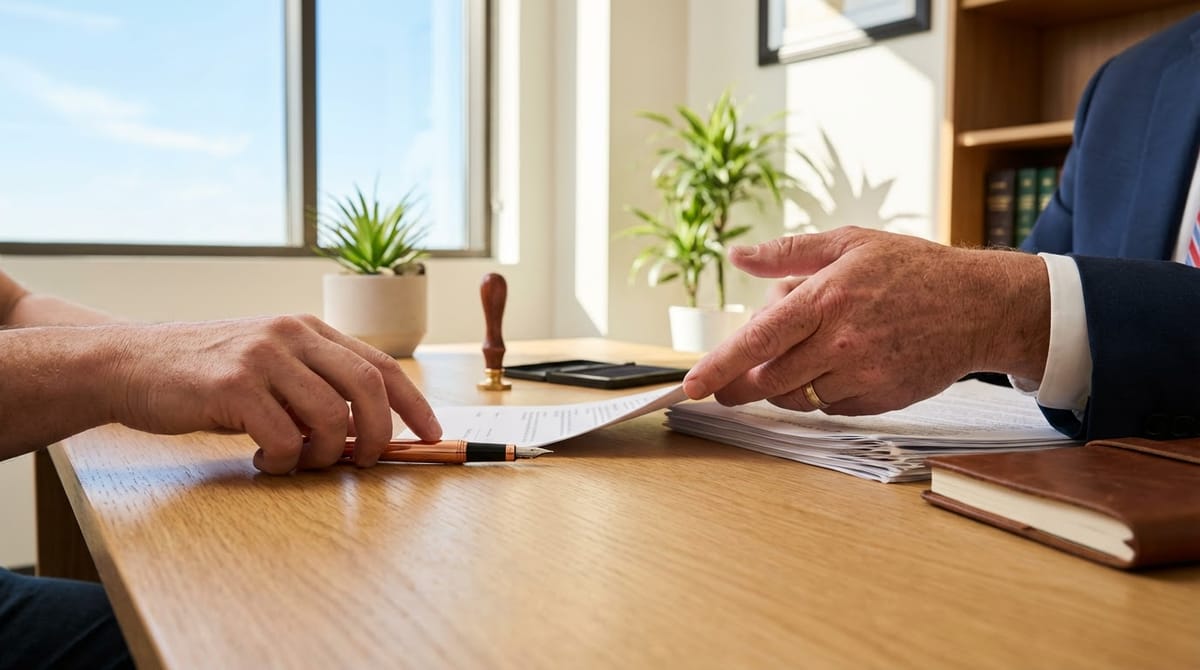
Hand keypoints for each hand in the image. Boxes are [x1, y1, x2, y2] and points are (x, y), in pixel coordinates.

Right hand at [105, 314, 441, 473]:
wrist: (131, 363)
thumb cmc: (206, 373)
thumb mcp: (270, 361)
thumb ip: (315, 383)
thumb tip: (371, 432)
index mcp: (308, 328)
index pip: (380, 365)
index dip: (413, 403)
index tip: (432, 434)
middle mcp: (291, 335)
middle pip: (367, 389)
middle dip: (379, 436)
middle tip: (364, 462)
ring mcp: (262, 358)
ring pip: (330, 419)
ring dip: (323, 455)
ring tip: (297, 461)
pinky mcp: (232, 387)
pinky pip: (283, 439)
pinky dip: (282, 463)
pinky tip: (261, 460)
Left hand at [682, 227, 1049, 414]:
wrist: (980, 306)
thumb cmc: (912, 269)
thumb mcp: (849, 243)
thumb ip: (788, 253)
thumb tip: (739, 256)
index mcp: (826, 298)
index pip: (758, 341)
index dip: (719, 367)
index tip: (691, 386)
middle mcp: (841, 341)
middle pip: (769, 379)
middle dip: (741, 385)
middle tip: (727, 385)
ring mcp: (862, 374)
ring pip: (797, 396)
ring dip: (782, 385)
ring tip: (799, 357)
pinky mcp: (880, 398)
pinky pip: (830, 406)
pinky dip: (820, 392)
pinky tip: (835, 367)